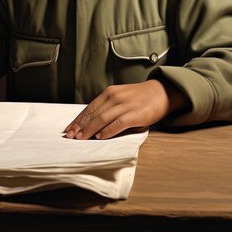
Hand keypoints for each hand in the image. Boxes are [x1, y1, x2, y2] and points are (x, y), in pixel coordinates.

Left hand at [63, 79, 185, 139]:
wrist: (162, 92)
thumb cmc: (140, 98)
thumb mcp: (121, 97)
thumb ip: (108, 107)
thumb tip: (92, 123)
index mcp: (110, 92)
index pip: (89, 108)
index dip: (78, 119)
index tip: (69, 129)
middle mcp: (115, 97)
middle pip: (93, 114)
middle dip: (80, 126)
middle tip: (71, 136)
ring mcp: (124, 105)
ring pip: (102, 119)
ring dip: (89, 130)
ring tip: (81, 139)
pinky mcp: (134, 114)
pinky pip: (117, 123)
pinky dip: (107, 131)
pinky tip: (100, 137)